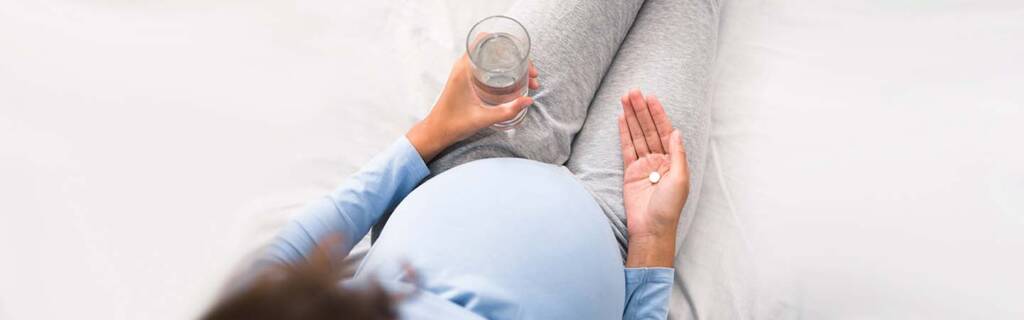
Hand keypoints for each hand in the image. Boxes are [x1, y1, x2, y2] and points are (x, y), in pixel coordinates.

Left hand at [406, 54, 539, 161]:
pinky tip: (514, 82)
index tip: (521, 53)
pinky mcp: (466, 80)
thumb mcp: (483, 118)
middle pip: (493, 50)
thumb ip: (507, 111)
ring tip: (527, 79)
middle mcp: (463, 66)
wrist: (436, 132)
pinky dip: (502, 70)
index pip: (483, 41)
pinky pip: (487, 67)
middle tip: (531, 73)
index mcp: (464, 69)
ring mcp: (464, 72)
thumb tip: (528, 101)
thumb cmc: (453, 124)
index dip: (506, 43)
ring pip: (492, 59)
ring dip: (511, 64)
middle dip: (515, 57)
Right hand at [619, 89, 689, 266]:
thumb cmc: (668, 208)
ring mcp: (644, 165)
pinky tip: (621, 119)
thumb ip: (677, 155)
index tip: (650, 98)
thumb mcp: (680, 180)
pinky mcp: (630, 172)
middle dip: (641, 110)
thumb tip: (676, 132)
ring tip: (625, 99)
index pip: (665, 131)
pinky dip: (624, 133)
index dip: (658, 114)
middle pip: (649, 129)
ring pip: (637, 135)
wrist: (651, 228)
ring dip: (631, 117)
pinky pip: (626, 148)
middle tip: (633, 92)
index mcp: (674, 160)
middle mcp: (659, 160)